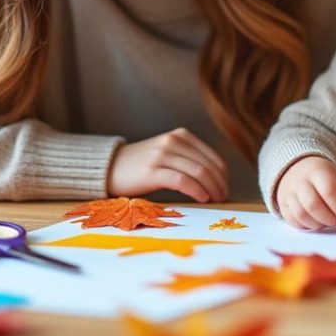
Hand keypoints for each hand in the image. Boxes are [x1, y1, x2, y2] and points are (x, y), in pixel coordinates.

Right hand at [108, 128, 228, 202]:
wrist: (109, 168)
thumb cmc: (141, 166)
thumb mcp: (167, 154)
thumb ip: (188, 159)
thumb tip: (216, 180)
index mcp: (180, 136)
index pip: (212, 157)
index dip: (223, 175)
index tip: (226, 188)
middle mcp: (172, 142)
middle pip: (207, 166)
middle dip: (220, 184)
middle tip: (223, 198)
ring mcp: (161, 155)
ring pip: (198, 172)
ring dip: (212, 189)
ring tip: (215, 200)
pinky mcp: (152, 171)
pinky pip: (182, 181)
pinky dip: (196, 190)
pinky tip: (202, 198)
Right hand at [275, 155, 335, 229]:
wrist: (298, 168)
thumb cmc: (321, 176)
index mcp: (317, 171)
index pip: (328, 191)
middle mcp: (300, 181)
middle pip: (312, 204)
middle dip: (328, 218)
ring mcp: (289, 193)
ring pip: (301, 214)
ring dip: (317, 224)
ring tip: (326, 223)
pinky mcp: (283, 204)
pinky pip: (292, 220)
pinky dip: (306, 226)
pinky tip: (315, 223)